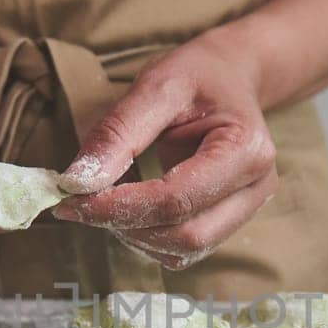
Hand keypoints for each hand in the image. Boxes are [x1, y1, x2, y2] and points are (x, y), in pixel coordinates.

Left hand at [52, 36, 278, 268]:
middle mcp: (257, 188)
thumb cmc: (198, 76)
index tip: (71, 201)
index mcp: (246, 149)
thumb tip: (78, 182)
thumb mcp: (155, 86)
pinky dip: (147, 236)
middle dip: (126, 226)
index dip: (119, 207)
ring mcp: (248, 210)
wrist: (231, 77)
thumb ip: (117, 133)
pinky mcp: (230, 222)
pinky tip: (131, 206)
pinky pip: (184, 250)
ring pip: (184, 250)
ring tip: (108, 197)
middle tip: (82, 202)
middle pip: (185, 236)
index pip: (176, 199)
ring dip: (134, 234)